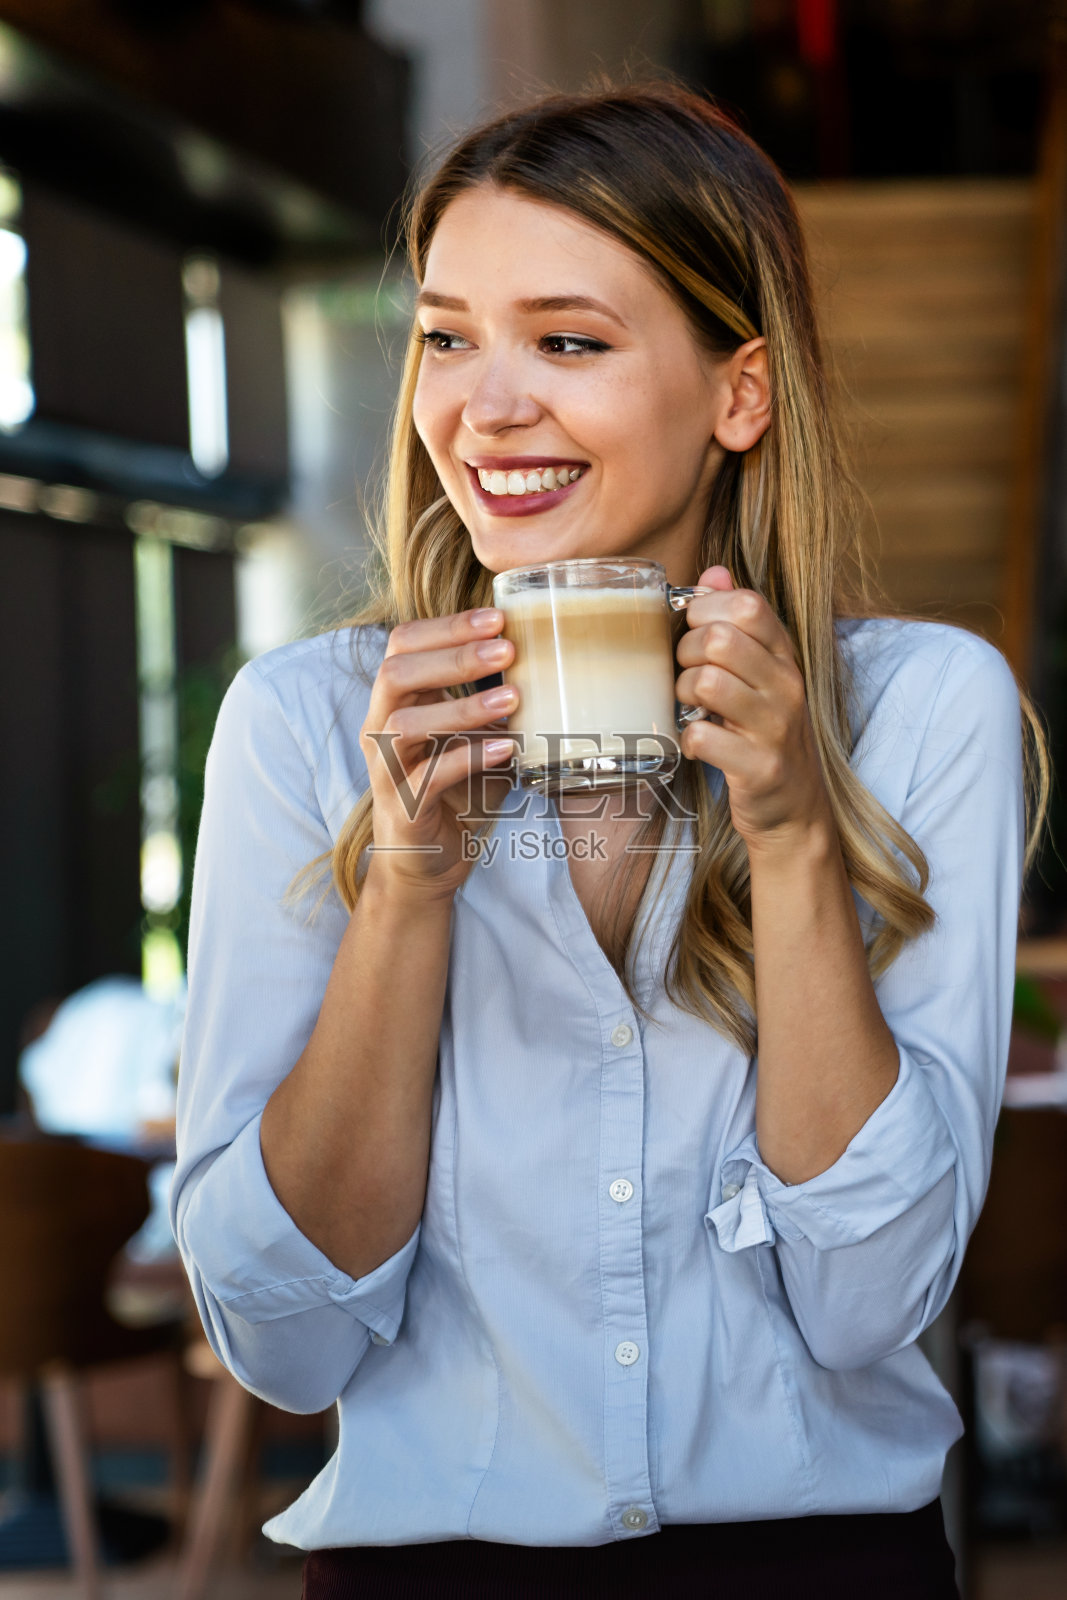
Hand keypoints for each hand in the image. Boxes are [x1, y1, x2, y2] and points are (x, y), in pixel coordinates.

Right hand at [359, 608, 516, 897]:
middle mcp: (380, 730)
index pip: (403, 644)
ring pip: (404, 724)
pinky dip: (468, 758)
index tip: (498, 616)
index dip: (446, 625)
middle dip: (453, 655)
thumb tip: (555, 662)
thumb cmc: (455, 792)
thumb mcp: (474, 737)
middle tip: (507, 648)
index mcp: (395, 702)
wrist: (426, 865)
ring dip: (462, 707)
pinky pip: (427, 777)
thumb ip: (496, 703)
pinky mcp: (402, 808)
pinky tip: (506, 749)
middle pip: (395, 673)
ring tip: (514, 698)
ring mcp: (386, 770)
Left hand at [674, 567, 832, 849]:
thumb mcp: (760, 673)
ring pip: (708, 682)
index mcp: (785, 657)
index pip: (748, 604)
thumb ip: (739, 622)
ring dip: (684, 694)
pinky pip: (702, 737)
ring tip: (691, 708)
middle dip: (686, 653)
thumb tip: (713, 572)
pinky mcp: (760, 768)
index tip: (693, 631)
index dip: (706, 610)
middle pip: (720, 639)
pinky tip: (697, 744)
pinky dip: (688, 740)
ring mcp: (776, 728)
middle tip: (687, 675)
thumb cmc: (766, 734)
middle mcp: (787, 686)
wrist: (795, 810)